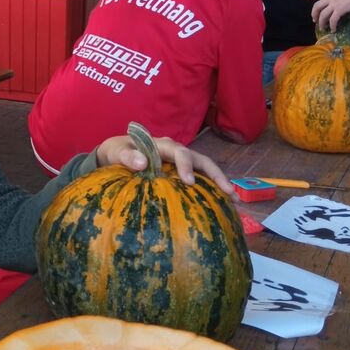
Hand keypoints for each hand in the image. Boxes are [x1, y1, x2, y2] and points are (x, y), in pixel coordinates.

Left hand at [95, 135, 233, 196]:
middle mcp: (175, 151)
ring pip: (204, 169)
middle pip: (201, 160)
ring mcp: (179, 162)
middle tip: (229, 192)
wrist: (115, 152)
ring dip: (219, 183)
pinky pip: (198, 178)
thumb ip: (127, 156)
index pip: (179, 152)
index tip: (188, 182)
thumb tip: (143, 163)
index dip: (186, 165)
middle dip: (216, 175)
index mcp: (162, 145)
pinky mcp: (180, 172)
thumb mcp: (117, 151)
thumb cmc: (117, 151)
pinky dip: (210, 189)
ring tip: (234, 200)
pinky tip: (220, 204)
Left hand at [305, 0, 349, 31]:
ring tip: (322, 28)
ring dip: (321, 23)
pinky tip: (333, 30)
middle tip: (314, 20)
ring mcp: (334, 4)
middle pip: (317, 6)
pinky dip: (332, 26)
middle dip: (314, 13)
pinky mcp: (339, 10)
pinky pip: (333, 20)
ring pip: (323, 15)